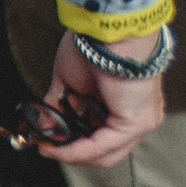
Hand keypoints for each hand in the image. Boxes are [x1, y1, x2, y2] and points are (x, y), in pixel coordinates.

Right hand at [39, 41, 168, 165]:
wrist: (112, 31)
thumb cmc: (97, 45)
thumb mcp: (70, 81)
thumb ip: (59, 105)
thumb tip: (44, 125)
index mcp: (126, 104)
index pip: (104, 137)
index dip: (75, 144)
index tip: (50, 142)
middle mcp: (138, 115)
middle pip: (106, 152)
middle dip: (73, 154)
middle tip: (48, 149)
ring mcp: (141, 121)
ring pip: (106, 154)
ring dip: (73, 155)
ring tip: (49, 149)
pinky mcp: (135, 123)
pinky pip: (102, 146)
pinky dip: (76, 150)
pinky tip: (57, 148)